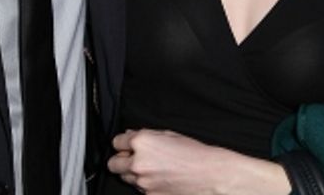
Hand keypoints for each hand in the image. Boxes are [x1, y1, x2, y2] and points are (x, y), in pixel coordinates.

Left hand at [108, 129, 289, 194]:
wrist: (209, 174)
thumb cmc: (194, 153)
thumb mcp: (169, 134)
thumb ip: (146, 135)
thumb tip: (131, 136)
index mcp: (142, 142)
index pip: (117, 142)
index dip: (124, 142)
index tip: (128, 144)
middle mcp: (138, 162)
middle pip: (113, 163)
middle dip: (121, 160)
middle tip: (132, 157)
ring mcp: (142, 182)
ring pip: (124, 178)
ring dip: (132, 173)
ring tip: (150, 168)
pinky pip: (138, 189)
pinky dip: (144, 184)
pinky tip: (159, 177)